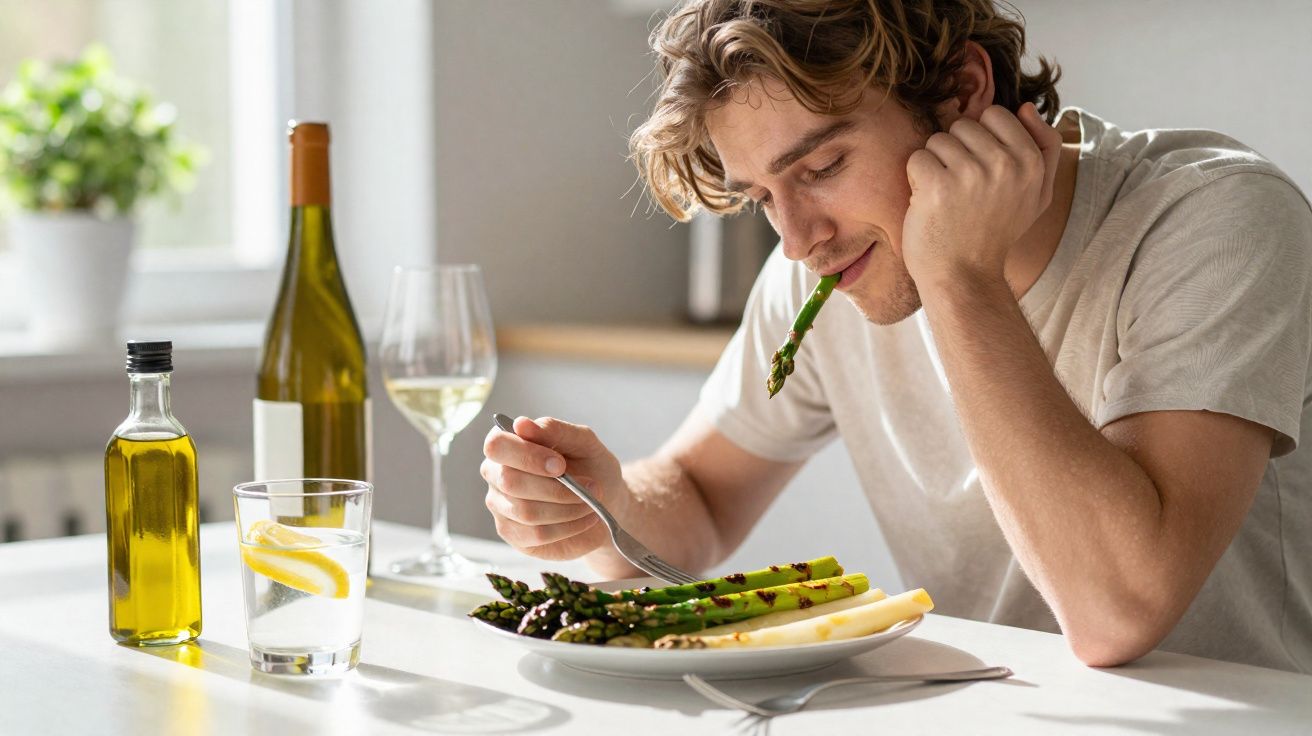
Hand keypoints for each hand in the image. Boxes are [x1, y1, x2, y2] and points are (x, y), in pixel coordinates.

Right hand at [481, 416, 628, 559]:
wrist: (606, 501)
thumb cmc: (591, 466)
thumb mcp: (584, 442)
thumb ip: (554, 430)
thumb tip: (521, 424)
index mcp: (508, 444)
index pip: (496, 446)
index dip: (527, 456)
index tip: (560, 465)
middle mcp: (496, 475)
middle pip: (510, 482)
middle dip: (557, 488)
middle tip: (591, 487)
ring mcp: (501, 507)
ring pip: (526, 512)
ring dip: (568, 508)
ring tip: (591, 502)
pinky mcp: (514, 535)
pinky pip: (537, 534)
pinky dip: (569, 526)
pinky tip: (585, 518)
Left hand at [901, 103, 1062, 288]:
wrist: (964, 278)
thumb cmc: (996, 233)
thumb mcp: (1037, 195)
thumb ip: (1043, 148)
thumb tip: (1025, 107)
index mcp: (1031, 161)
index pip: (996, 115)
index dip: (980, 142)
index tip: (982, 174)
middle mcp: (1005, 163)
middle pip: (963, 125)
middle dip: (956, 153)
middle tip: (962, 191)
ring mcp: (971, 174)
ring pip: (938, 140)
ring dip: (935, 167)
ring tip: (946, 198)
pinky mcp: (937, 186)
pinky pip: (917, 158)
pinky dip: (916, 180)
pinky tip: (928, 204)